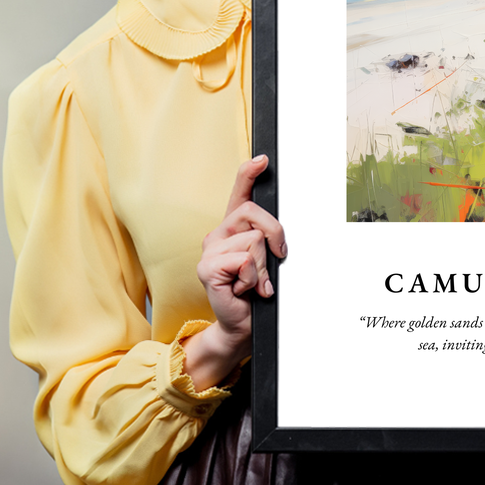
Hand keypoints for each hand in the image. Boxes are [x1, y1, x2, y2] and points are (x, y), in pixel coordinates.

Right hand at [182, 155, 286, 389]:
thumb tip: (277, 233)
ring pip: (254, 240)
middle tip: (276, 259)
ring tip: (254, 282)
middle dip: (275, 235)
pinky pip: (244, 260)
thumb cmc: (255, 292)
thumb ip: (268, 240)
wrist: (242, 324)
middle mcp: (218, 234)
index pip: (239, 193)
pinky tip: (244, 289)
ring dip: (263, 266)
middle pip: (254, 213)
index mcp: (233, 228)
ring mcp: (210, 250)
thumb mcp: (267, 260)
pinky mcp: (207, 268)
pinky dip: (253, 278)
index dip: (249, 173)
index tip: (263, 160)